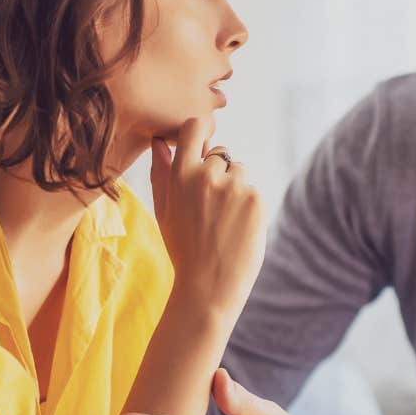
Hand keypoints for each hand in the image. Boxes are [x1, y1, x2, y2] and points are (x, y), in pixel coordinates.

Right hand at [149, 114, 264, 316]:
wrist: (208, 286)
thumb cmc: (183, 249)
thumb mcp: (164, 210)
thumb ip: (161, 173)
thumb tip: (159, 142)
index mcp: (180, 175)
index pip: (194, 128)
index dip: (200, 133)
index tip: (201, 146)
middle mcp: (207, 175)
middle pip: (221, 154)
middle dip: (219, 173)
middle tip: (211, 209)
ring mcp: (234, 187)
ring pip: (240, 172)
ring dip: (236, 189)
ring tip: (224, 222)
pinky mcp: (256, 200)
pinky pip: (254, 192)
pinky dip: (250, 208)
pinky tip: (238, 230)